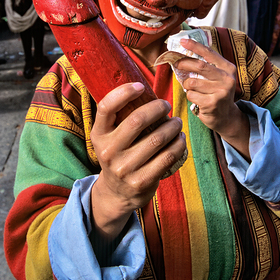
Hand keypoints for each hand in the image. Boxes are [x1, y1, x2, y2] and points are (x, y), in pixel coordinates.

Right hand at [90, 83, 185, 240]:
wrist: (117, 193)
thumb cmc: (119, 154)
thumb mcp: (109, 137)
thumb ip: (119, 117)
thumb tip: (143, 88)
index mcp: (98, 135)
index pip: (106, 107)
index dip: (124, 92)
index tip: (141, 86)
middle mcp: (108, 151)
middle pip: (137, 120)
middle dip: (157, 108)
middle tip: (166, 105)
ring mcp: (124, 168)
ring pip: (157, 139)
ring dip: (173, 126)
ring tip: (177, 122)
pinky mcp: (142, 181)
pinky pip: (167, 157)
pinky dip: (178, 144)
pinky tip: (180, 139)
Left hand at [175, 38, 249, 157]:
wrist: (226, 117)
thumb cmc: (217, 93)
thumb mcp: (217, 77)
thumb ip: (206, 66)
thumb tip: (184, 52)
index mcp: (228, 68)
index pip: (209, 53)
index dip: (194, 46)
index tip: (182, 41)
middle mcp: (227, 79)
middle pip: (199, 66)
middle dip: (184, 63)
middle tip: (176, 64)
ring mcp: (221, 92)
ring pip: (192, 82)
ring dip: (187, 85)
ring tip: (192, 89)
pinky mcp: (212, 103)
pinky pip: (191, 95)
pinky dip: (190, 97)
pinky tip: (197, 100)